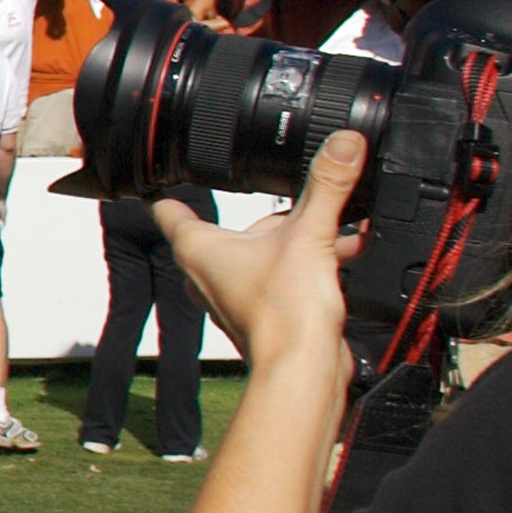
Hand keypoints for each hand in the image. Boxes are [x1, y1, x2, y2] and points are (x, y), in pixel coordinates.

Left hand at [156, 130, 365, 367]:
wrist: (304, 369)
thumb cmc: (284, 313)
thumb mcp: (310, 234)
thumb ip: (327, 186)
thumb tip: (342, 143)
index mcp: (198, 248)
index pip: (170, 208)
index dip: (167, 185)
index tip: (163, 171)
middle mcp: (209, 272)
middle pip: (237, 226)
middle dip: (277, 213)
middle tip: (309, 199)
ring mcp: (233, 294)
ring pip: (264, 250)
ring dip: (301, 237)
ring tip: (342, 225)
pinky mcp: (262, 311)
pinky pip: (282, 274)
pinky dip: (310, 262)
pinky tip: (347, 254)